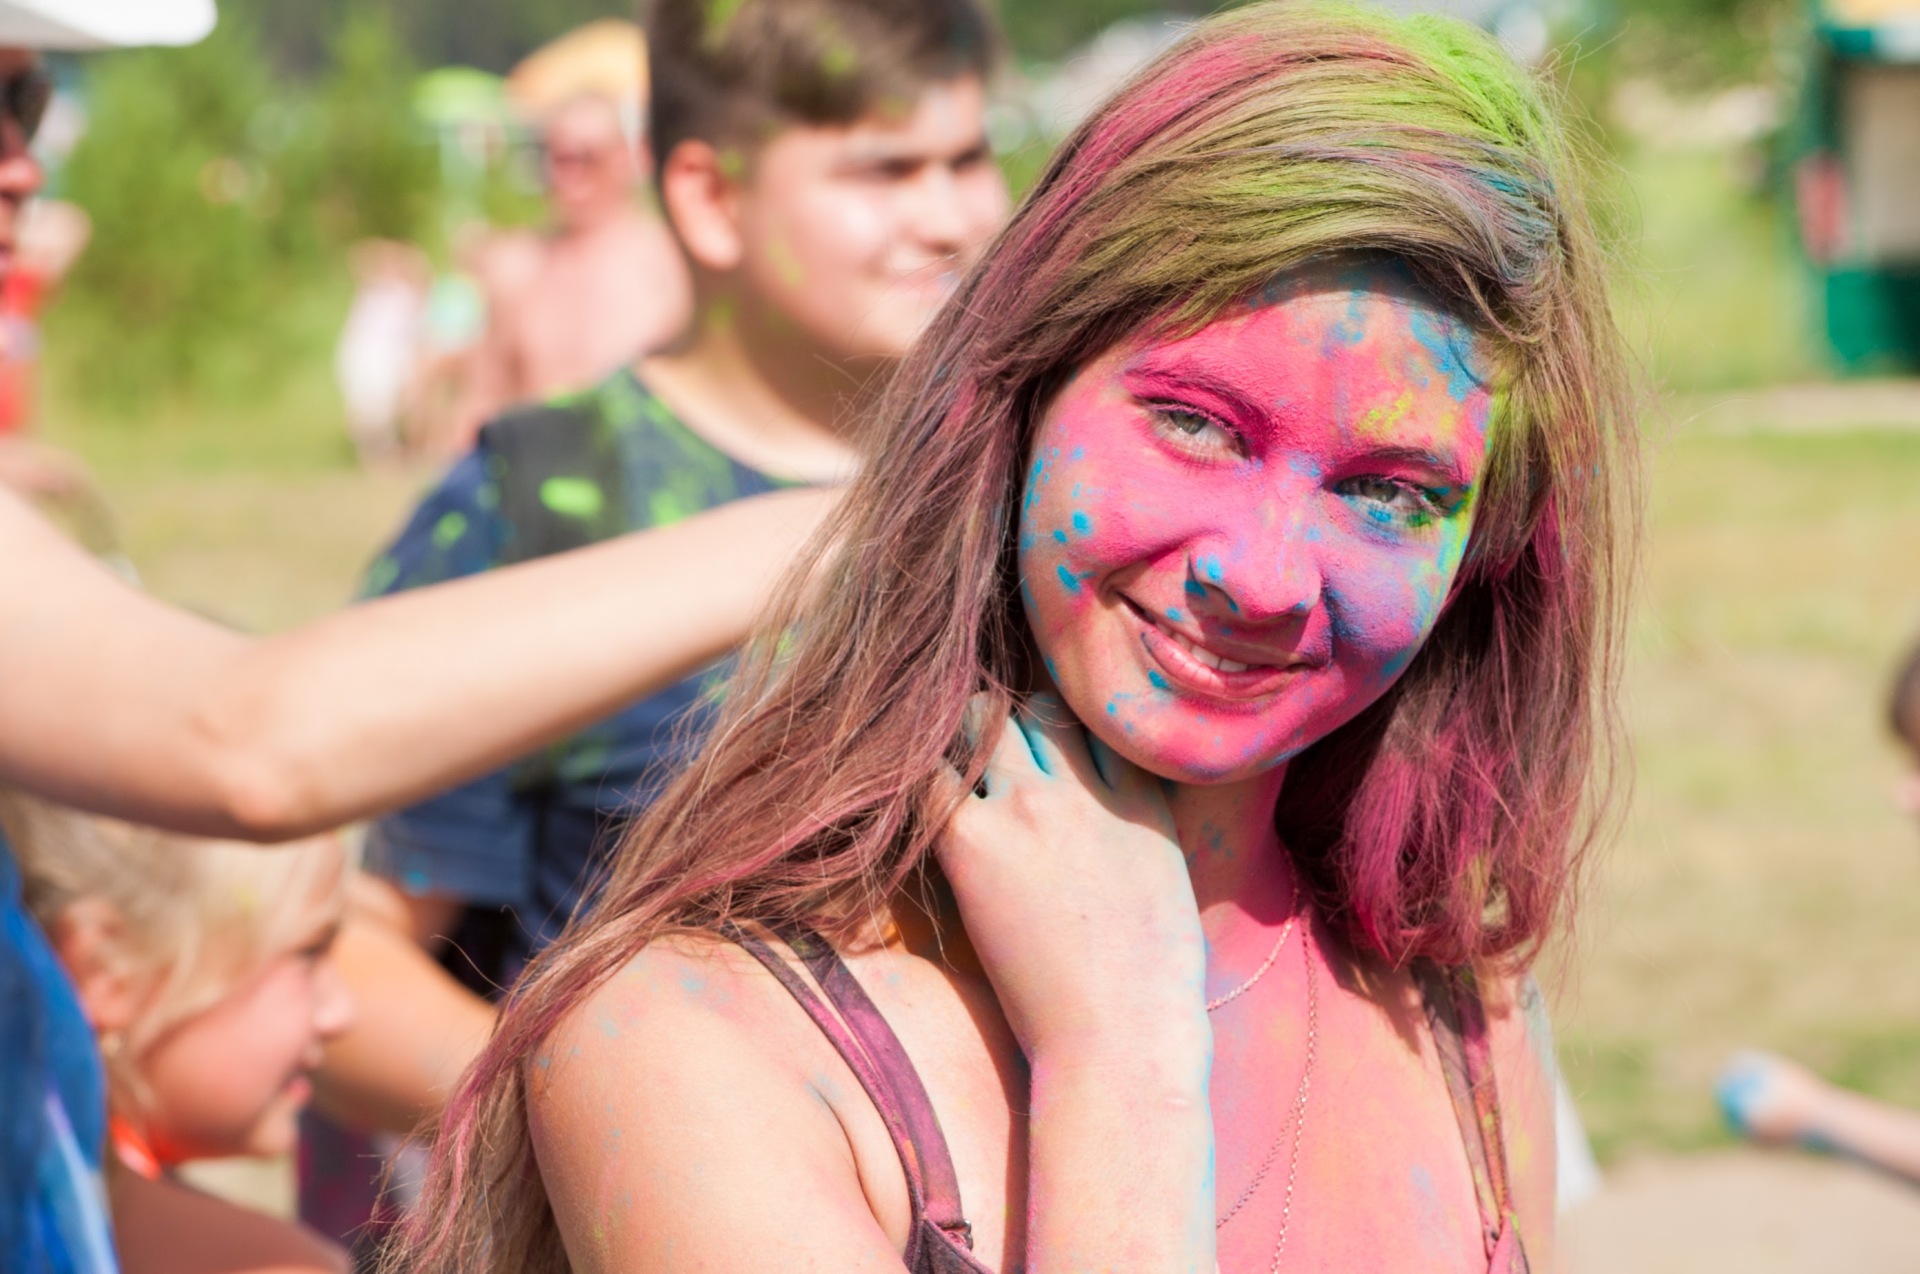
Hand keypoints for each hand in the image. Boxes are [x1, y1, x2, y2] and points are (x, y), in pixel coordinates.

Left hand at [932, 695, 1208, 1069]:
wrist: (1120, 1039)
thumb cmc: (1149, 985)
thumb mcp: (1166, 877)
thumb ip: (1136, 823)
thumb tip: (1102, 810)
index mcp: (1140, 798)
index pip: (1095, 717)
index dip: (1066, 725)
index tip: (1046, 744)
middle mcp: (1083, 788)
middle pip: (1038, 709)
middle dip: (1012, 721)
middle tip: (987, 750)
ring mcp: (1027, 808)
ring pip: (981, 724)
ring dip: (964, 738)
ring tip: (952, 768)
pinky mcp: (972, 841)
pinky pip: (932, 777)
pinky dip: (924, 779)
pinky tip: (922, 804)